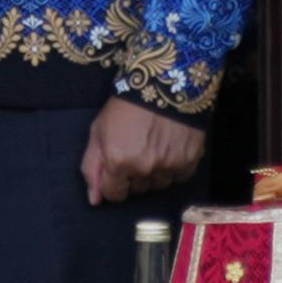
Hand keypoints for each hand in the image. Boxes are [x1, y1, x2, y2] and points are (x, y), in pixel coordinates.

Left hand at [81, 96, 205, 204]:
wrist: (163, 82)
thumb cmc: (126, 106)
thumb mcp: (99, 131)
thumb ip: (92, 167)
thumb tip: (94, 200)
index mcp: (118, 161)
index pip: (114, 194)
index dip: (113, 183)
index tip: (117, 170)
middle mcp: (144, 168)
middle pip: (138, 190)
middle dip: (134, 176)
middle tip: (136, 151)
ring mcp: (168, 165)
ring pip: (159, 185)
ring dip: (154, 173)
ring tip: (154, 148)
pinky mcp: (189, 160)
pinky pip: (180, 177)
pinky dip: (174, 167)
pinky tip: (170, 149)